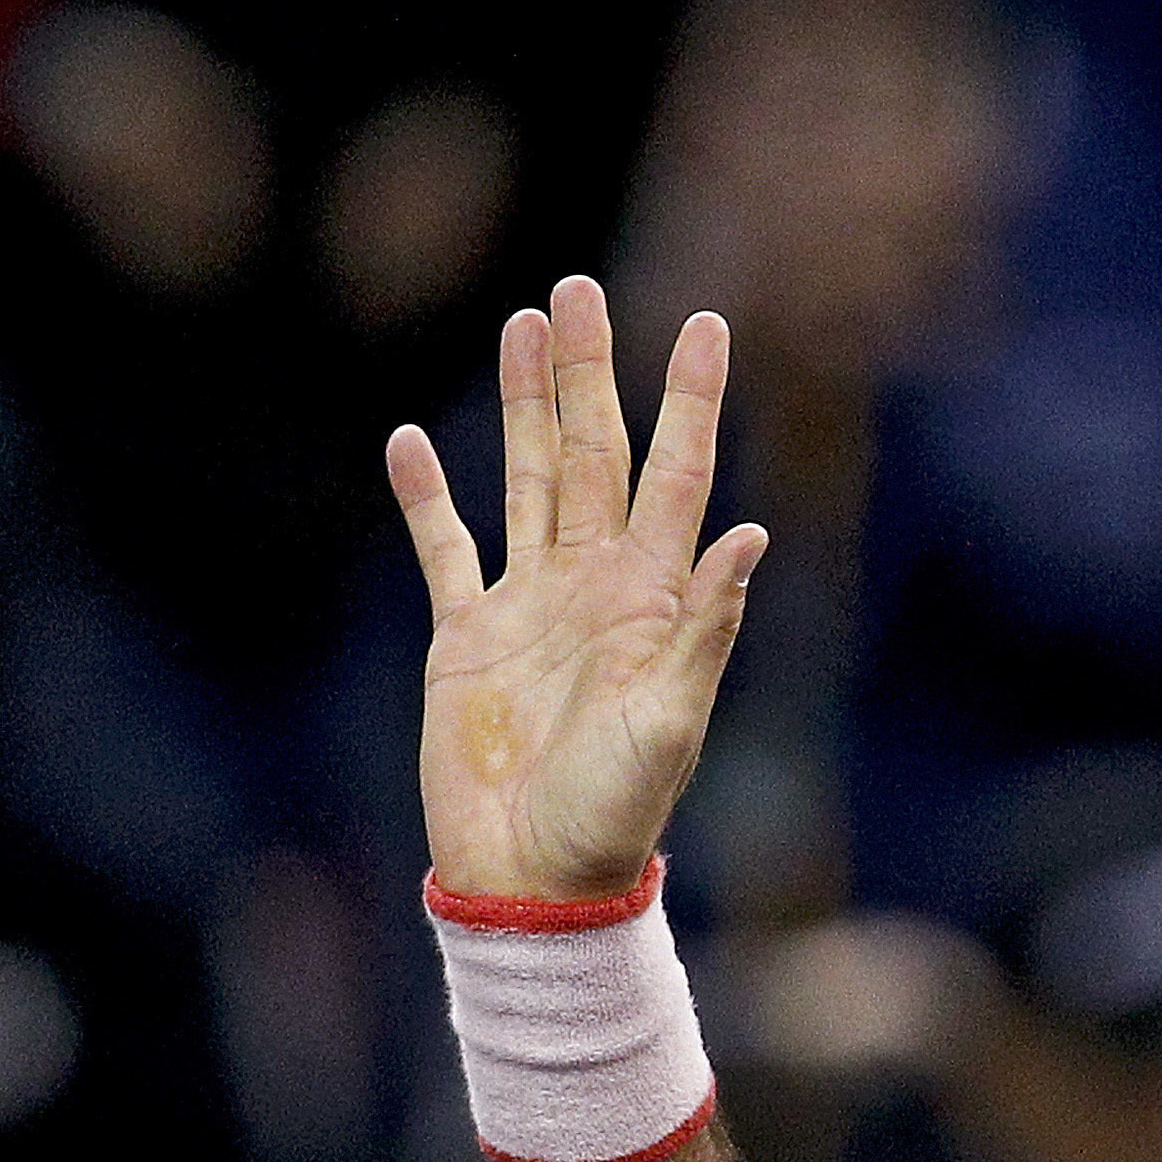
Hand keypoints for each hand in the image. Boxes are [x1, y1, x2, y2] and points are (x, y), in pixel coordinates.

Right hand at [388, 277, 764, 902]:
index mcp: (653, 597)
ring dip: (522, 405)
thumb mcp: (671, 723)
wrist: (535, 875)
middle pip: (595, 451)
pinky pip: (445, 549)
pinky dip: (428, 497)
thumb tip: (750, 535)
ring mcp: (529, 604)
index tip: (705, 322)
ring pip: (528, 477)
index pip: (677, 471)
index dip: (690, 398)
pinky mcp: (465, 637)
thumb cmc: (615, 811)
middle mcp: (595, 584)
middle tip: (581, 286)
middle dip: (589, 371)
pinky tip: (411, 441)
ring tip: (523, 324)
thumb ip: (706, 629)